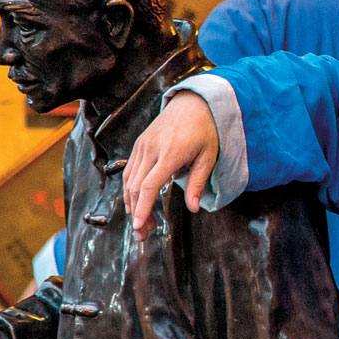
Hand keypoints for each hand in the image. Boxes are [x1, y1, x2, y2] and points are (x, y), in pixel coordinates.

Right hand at [123, 90, 218, 237]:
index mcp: (171, 153)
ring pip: (129, 180)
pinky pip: (130, 171)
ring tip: (142, 224)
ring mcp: (143, 145)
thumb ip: (198, 183)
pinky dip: (131, 189)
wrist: (193, 103)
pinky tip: (136, 203)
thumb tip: (194, 209)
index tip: (140, 227)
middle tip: (142, 235)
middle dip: (137, 214)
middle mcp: (152, 149)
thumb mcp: (208, 157)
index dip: (143, 208)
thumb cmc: (205, 131)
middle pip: (137, 187)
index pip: (150, 185)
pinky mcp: (139, 144)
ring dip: (133, 204)